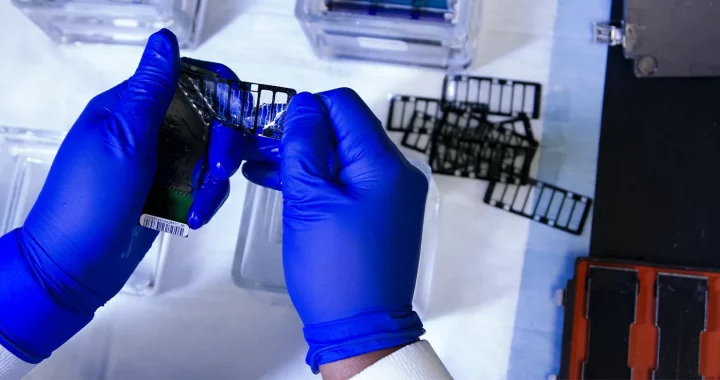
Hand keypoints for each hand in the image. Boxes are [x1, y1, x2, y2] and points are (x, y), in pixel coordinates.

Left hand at [0, 30, 259, 362]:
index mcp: (131, 107)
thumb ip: (151, 92)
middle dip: (222, 146)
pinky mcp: (169, 192)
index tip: (237, 117)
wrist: (75, 267)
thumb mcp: (123, 140)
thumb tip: (165, 41)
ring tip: (201, 208)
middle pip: (208, 120)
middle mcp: (149, 130)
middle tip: (220, 171)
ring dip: (214, 181)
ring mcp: (159, 163)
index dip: (219, 93)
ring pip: (210, 156)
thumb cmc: (90, 200)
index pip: (187, 80)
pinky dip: (206, 200)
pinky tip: (195, 218)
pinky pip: (203, 185)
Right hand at [244, 89, 428, 373]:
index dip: (305, 110)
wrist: (362, 328)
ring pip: (345, 156)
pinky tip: (285, 186)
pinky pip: (351, 182)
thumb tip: (304, 104)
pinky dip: (322, 180)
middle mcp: (398, 171)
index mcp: (384, 163)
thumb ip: (304, 145)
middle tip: (259, 150)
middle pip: (345, 130)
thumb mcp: (309, 202)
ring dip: (306, 159)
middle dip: (302, 135)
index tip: (273, 130)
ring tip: (263, 168)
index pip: (344, 106)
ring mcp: (394, 193)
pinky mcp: (385, 212)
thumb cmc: (334, 269)